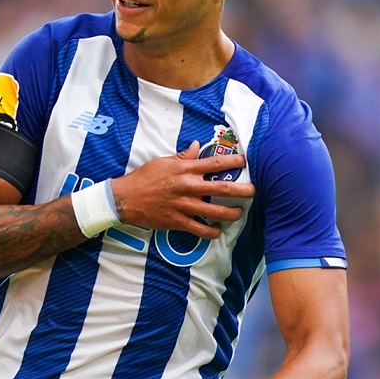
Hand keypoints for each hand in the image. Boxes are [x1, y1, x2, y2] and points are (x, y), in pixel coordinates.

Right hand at [110, 142, 255, 238]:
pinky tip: (218, 230)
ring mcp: (183, 206)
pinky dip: (211, 232)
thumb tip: (196, 146)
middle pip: (221, 188)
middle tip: (254, 191)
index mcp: (185, 170)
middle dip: (241, 190)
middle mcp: (188, 187)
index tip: (246, 161)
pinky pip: (199, 229)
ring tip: (239, 213)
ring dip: (230, 213)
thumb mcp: (163, 162)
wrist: (125, 199)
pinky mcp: (177, 222)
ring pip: (214, 211)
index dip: (233, 161)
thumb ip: (182, 157)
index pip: (215, 163)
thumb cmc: (144, 178)